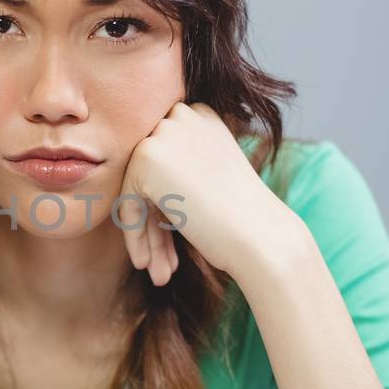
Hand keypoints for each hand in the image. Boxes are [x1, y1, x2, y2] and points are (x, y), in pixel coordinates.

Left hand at [119, 100, 295, 281]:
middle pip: (147, 176)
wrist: (261, 236)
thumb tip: (137, 185)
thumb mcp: (207, 180)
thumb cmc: (243, 217)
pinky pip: (127, 203)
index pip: (163, 161)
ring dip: (145, 234)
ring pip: (135, 191)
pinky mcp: (146, 157)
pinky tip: (146, 264)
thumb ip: (174, 172)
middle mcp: (182, 116)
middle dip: (152, 221)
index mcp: (201, 116)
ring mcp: (163, 133)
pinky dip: (135, 235)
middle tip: (159, 262)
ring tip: (158, 272)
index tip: (171, 237)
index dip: (163, 204)